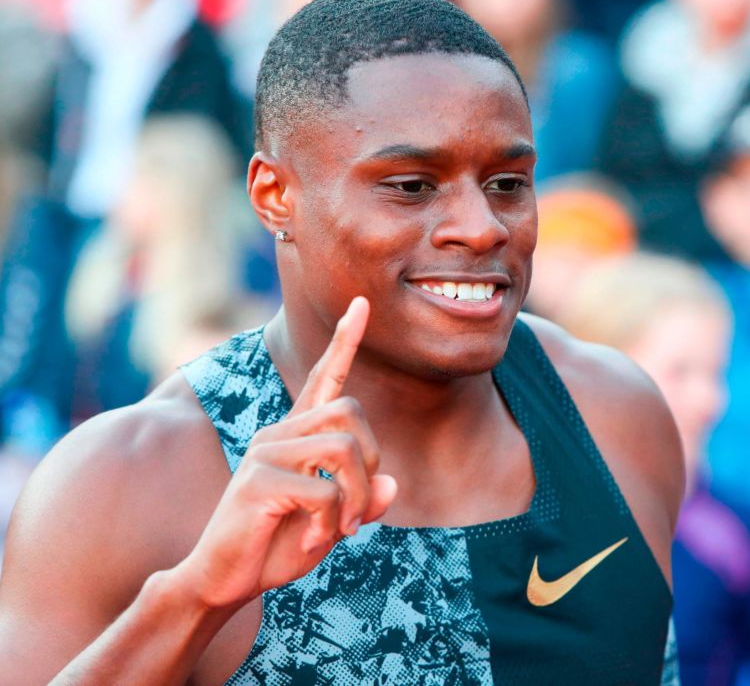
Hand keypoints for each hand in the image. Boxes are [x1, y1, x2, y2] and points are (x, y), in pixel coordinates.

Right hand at [173, 297, 395, 609]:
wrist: (222, 580)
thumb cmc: (276, 546)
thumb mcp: (331, 524)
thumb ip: (362, 502)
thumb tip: (392, 484)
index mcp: (296, 435)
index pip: (324, 377)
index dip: (345, 342)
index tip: (362, 304)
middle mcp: (279, 433)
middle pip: (351, 412)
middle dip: (371, 461)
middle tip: (357, 509)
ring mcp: (264, 452)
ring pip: (342, 449)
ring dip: (356, 497)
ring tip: (340, 529)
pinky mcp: (256, 481)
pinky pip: (323, 490)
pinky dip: (332, 521)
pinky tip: (315, 540)